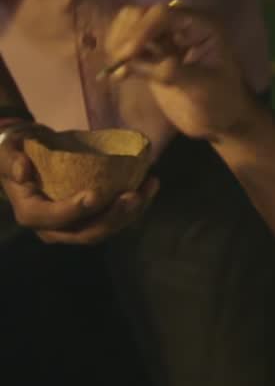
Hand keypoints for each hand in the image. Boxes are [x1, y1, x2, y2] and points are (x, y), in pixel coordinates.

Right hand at [1, 123, 157, 243]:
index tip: (94, 195)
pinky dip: (136, 206)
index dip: (72, 211)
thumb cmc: (16, 153)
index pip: (50, 218)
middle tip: (133, 196)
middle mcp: (53, 228)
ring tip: (149, 188)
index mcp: (31, 213)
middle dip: (113, 218)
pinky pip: (116, 219)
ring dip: (131, 213)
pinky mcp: (92, 218)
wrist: (28, 156)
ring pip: (106, 229)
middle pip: (86, 233)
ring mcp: (75, 226)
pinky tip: (150, 185)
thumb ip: (11, 160)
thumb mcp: (7, 153)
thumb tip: (23, 169)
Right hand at [101, 2, 261, 141]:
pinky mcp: (152, 54)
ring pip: (129, 26)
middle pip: (141, 14)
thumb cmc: (221, 101)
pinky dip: (118, 58)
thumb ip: (169, 72)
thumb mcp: (200, 87)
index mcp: (202, 25)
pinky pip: (127, 46)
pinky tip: (118, 77)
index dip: (141, 30)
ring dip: (118, 44)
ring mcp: (165, 38)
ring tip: (119, 69)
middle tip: (118, 61)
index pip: (164, 14)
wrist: (221, 118)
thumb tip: (132, 62)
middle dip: (126, 35)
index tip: (126, 54)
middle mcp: (182, 25)